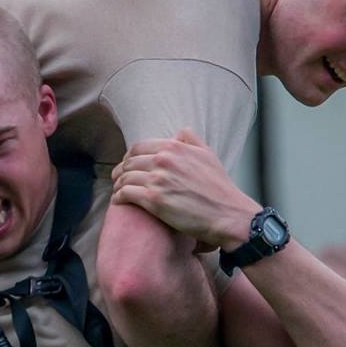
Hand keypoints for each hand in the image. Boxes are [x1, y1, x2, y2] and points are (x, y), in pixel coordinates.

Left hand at [111, 128, 256, 251]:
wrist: (227, 214)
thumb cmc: (220, 187)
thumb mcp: (208, 154)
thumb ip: (191, 140)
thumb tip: (178, 133)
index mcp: (174, 147)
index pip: (139, 147)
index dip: (129, 157)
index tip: (128, 165)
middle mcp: (163, 160)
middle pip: (129, 162)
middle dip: (121, 171)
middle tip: (118, 179)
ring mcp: (157, 179)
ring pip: (125, 178)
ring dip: (118, 185)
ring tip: (118, 191)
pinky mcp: (153, 200)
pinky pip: (126, 194)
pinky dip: (119, 197)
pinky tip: (119, 201)